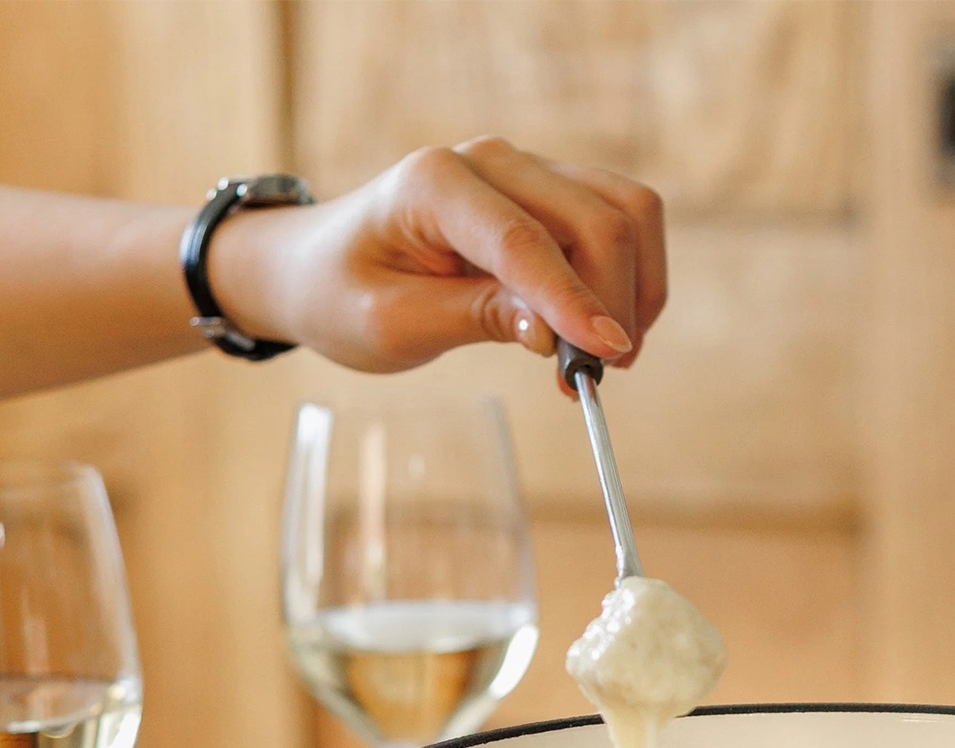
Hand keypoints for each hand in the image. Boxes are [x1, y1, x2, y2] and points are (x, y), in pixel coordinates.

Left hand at [209, 137, 667, 383]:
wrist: (321, 265)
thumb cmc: (345, 294)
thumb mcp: (393, 323)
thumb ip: (472, 318)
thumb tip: (549, 333)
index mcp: (435, 183)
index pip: (524, 241)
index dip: (574, 301)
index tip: (608, 356)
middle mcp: (490, 161)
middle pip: (596, 219)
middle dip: (613, 302)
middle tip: (593, 380)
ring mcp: (525, 172)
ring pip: (624, 213)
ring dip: (633, 289)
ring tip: (605, 359)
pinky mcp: (549, 195)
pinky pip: (617, 224)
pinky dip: (628, 280)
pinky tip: (600, 330)